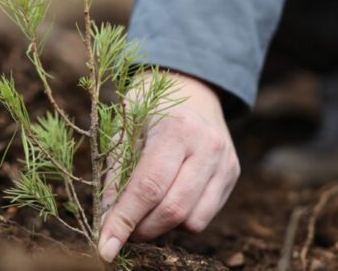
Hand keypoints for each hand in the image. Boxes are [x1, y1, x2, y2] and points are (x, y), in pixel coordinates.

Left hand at [98, 72, 240, 261]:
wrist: (191, 91)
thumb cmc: (152, 108)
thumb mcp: (126, 130)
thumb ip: (116, 175)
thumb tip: (107, 221)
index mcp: (177, 129)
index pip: (149, 187)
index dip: (124, 220)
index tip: (105, 247)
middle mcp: (208, 146)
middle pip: (173, 209)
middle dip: (141, 229)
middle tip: (122, 226)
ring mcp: (225, 161)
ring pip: (193, 220)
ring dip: (162, 226)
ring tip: (147, 208)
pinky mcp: (232, 173)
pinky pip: (205, 214)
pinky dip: (182, 218)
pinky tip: (170, 198)